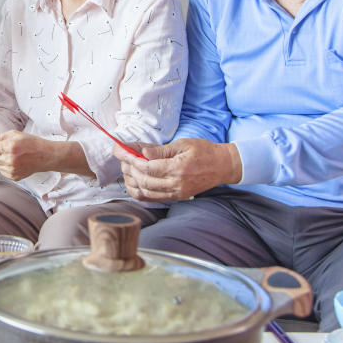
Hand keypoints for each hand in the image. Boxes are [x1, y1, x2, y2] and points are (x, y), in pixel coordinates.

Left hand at [0, 130, 51, 180]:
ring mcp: (12, 170)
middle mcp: (10, 160)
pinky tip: (11, 160)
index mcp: (10, 147)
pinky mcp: (13, 177)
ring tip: (7, 153)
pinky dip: (2, 164)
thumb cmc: (32, 143)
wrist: (45, 156)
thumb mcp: (15, 134)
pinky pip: (0, 170)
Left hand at [112, 138, 241, 201]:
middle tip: (121, 158)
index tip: (119, 150)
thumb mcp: (182, 144)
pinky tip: (134, 182)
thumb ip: (160, 150)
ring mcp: (177, 193)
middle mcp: (176, 184)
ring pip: (146, 192)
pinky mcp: (177, 197)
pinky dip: (140, 191)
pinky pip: (153, 198)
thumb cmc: (204, 151)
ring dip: (132, 181)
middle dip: (128, 169)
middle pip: (143, 180)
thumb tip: (141, 151)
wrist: (223, 166)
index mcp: (178, 169)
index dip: (130, 158)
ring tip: (126, 168)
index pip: (146, 167)